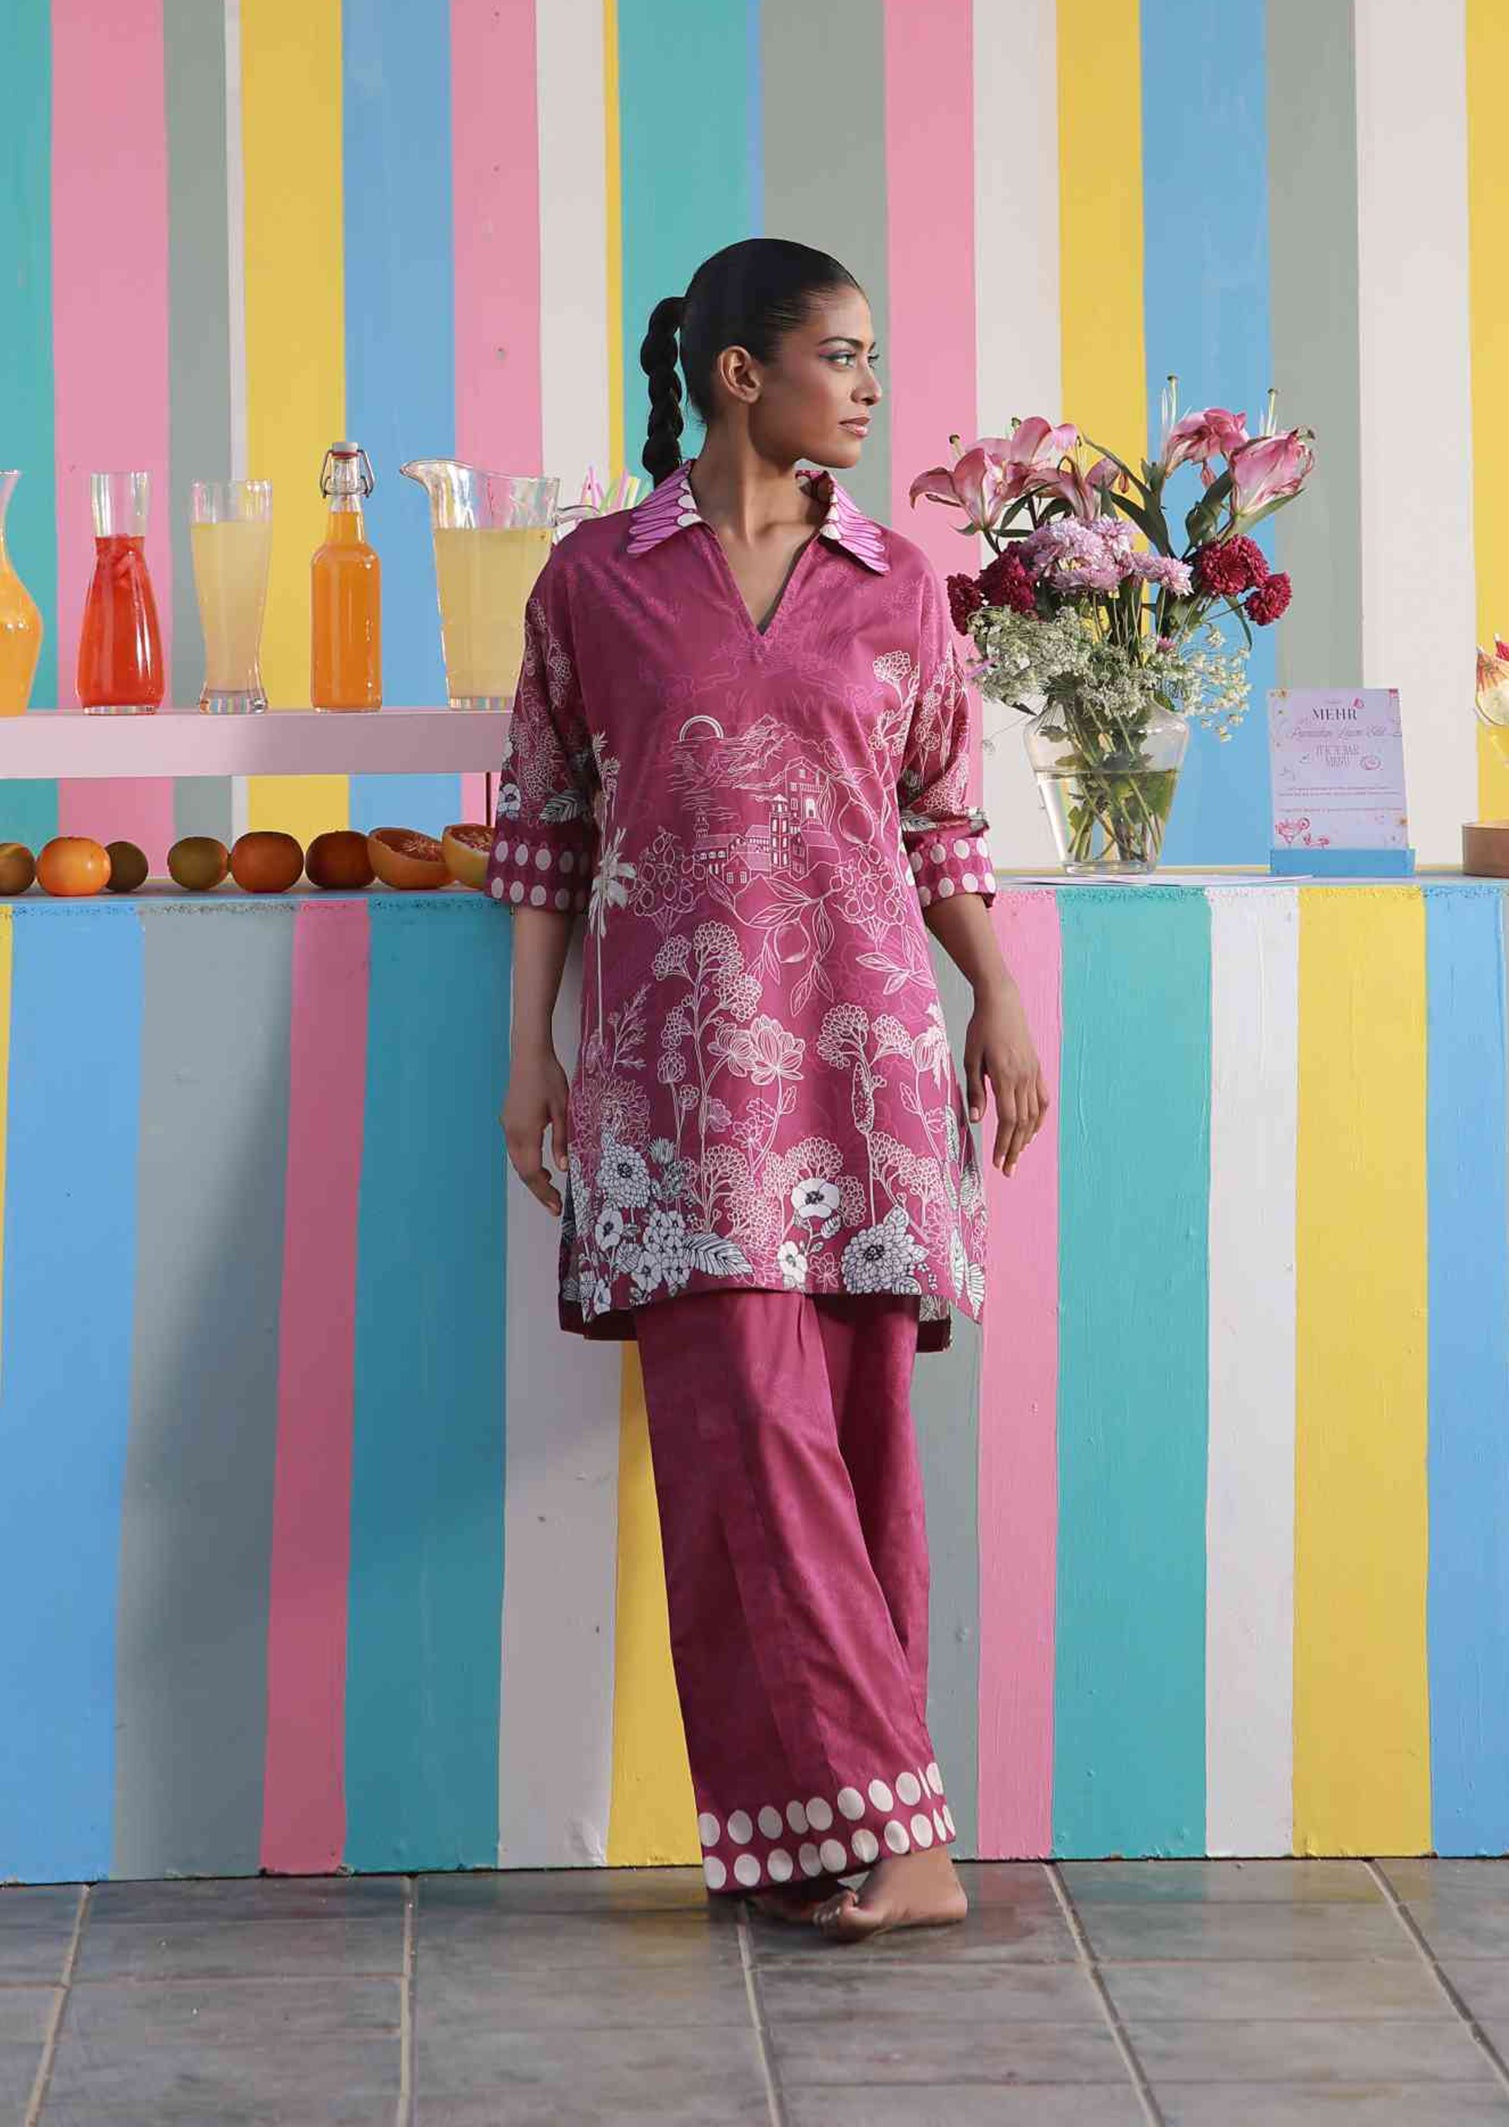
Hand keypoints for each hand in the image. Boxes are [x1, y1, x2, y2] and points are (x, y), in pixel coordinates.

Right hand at [501, 1044, 570, 1214]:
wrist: (529, 1055)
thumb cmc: (549, 1079)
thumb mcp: (563, 1110)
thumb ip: (561, 1140)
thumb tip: (562, 1169)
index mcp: (525, 1133)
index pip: (533, 1173)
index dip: (544, 1193)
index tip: (556, 1208)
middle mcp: (512, 1133)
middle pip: (522, 1171)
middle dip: (538, 1190)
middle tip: (554, 1206)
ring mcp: (507, 1126)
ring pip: (517, 1161)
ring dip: (532, 1176)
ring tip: (550, 1188)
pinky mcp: (508, 1120)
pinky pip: (516, 1149)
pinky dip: (527, 1162)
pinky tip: (541, 1163)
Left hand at [963, 981, 1048, 1177]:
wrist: (1002, 1003)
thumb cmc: (981, 1029)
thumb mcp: (971, 1058)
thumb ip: (975, 1091)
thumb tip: (976, 1120)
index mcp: (1005, 1077)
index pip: (1008, 1119)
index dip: (1003, 1143)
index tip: (997, 1162)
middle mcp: (1024, 1078)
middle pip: (1022, 1123)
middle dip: (1014, 1149)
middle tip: (1007, 1170)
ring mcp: (1033, 1074)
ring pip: (1034, 1115)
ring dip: (1025, 1138)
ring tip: (1017, 1156)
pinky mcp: (1037, 1069)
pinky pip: (1042, 1100)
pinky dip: (1038, 1119)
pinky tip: (1031, 1132)